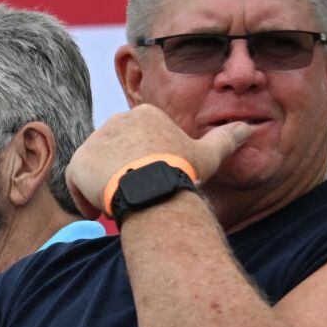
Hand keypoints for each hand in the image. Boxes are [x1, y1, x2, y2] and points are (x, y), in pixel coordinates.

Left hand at [64, 104, 255, 219]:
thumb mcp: (209, 154)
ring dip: (105, 187)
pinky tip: (101, 211)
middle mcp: (116, 121)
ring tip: (121, 204)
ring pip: (96, 168)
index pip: (138, 141)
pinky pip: (76, 182)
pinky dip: (85, 199)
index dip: (144, 164)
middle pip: (117, 153)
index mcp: (145, 114)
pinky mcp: (78, 162)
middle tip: (136, 194)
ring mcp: (95, 141)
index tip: (152, 181)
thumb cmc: (182, 171)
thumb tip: (249, 127)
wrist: (152, 187)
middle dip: (123, 174)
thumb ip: (227, 138)